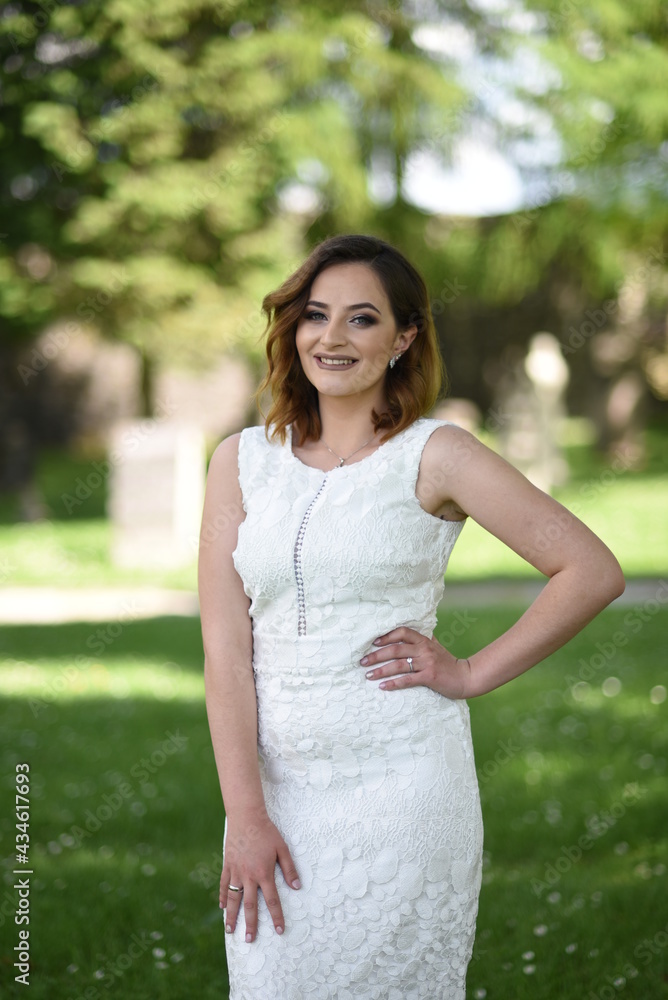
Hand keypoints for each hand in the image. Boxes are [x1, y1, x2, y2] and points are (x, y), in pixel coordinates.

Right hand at [221, 812, 300, 942]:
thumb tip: (297, 887)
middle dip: (251, 924)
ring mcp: (236, 871)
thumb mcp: (282, 848)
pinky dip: (223, 896)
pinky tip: (222, 907)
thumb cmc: (267, 832)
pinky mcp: (228, 865)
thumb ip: (289, 868)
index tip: (279, 931)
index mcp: (264, 873)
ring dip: (232, 916)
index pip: (272, 900)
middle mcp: (249, 876)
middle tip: (249, 940)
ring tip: (231, 931)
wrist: (246, 817)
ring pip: (233, 898)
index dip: (277, 917)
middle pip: (250, 905)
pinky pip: (224, 884)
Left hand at [360, 626, 471, 699]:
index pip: (402, 632)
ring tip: (368, 675)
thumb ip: (424, 640)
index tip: (373, 642)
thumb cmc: (449, 663)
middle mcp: (424, 649)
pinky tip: (383, 686)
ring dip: (381, 670)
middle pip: (395, 649)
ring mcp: (427, 663)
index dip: (387, 636)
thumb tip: (410, 634)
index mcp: (425, 641)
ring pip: (399, 665)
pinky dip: (393, 683)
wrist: (467, 677)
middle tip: (362, 662)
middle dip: (376, 655)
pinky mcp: (430, 677)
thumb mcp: (436, 648)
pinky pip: (407, 680)